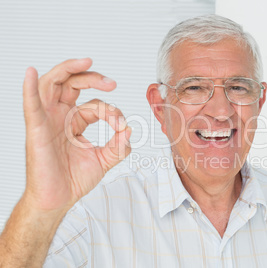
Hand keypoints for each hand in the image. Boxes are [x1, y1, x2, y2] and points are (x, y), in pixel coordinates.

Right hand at [22, 58, 131, 210]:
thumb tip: (129, 130)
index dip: (111, 112)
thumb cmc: (73, 179)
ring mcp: (47, 120)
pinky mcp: (36, 129)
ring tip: (87, 62)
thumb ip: (119, 146)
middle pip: (72, 84)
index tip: (122, 127)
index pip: (95, 105)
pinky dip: (30, 87)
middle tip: (111, 83)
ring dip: (69, 69)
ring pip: (53, 84)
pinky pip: (31, 104)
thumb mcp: (104, 160)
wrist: (58, 200)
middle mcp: (60, 116)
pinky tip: (32, 73)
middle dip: (93, 78)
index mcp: (74, 121)